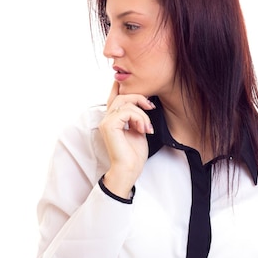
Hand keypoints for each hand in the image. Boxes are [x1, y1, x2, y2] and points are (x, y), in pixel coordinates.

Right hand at [99, 81, 155, 197]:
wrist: (129, 169)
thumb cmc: (134, 154)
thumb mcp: (137, 129)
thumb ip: (135, 116)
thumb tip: (142, 103)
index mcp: (112, 119)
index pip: (114, 97)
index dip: (123, 88)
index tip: (141, 93)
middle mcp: (106, 119)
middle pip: (121, 96)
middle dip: (139, 98)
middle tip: (151, 107)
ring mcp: (106, 122)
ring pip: (125, 103)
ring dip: (141, 113)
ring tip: (147, 127)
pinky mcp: (109, 126)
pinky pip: (126, 111)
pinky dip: (138, 118)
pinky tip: (143, 129)